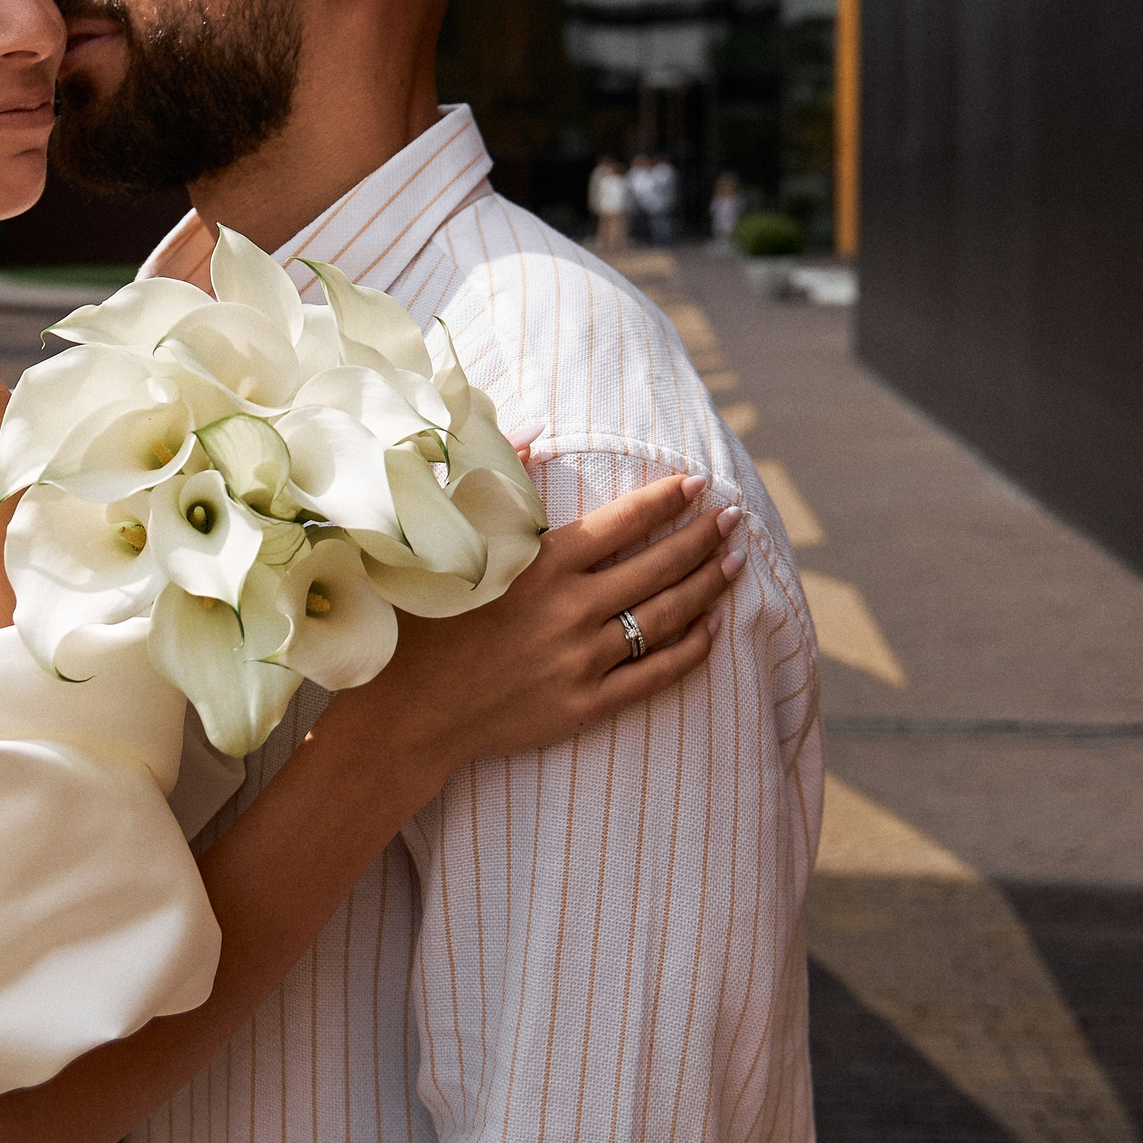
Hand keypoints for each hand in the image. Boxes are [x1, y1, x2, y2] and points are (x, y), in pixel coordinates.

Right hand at [333, 473, 740, 784]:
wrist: (409, 713)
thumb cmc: (424, 622)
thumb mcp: (450, 542)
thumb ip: (495, 483)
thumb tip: (531, 430)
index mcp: (540, 565)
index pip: (622, 522)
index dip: (666, 500)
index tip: (698, 484)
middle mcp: (570, 610)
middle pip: (658, 566)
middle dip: (703, 537)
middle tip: (733, 517)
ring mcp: (582, 660)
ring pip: (665, 617)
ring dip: (706, 586)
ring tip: (734, 563)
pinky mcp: (586, 705)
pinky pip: (656, 674)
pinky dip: (691, 649)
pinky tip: (712, 627)